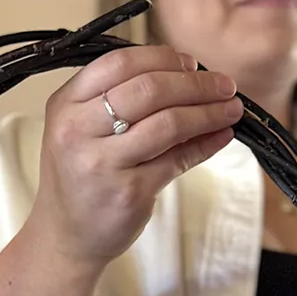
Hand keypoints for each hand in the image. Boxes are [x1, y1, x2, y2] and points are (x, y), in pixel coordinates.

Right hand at [26, 45, 242, 270]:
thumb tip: (187, 73)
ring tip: (231, 108)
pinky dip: (206, 144)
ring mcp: (103, 164)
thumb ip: (116, 99)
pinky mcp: (129, 193)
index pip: (120, 63)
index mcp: (66, 105)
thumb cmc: (79, 178)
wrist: (65, 238)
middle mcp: (78, 131)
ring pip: (168, 122)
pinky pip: (177, 159)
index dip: (162, 58)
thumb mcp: (80, 129)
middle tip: (224, 85)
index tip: (191, 64)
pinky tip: (221, 135)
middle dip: (195, 83)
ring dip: (208, 112)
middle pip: (149, 89)